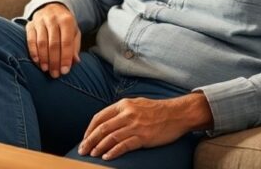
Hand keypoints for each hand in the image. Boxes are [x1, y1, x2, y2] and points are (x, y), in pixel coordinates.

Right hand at [26, 2, 80, 77]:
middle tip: (55, 74)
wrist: (51, 7)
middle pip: (53, 43)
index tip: (65, 71)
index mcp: (66, 20)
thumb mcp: (74, 32)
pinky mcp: (30, 24)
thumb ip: (74, 46)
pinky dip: (33, 51)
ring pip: (41, 42)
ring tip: (46, 70)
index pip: (66, 42)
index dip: (65, 57)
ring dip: (44, 58)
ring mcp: (40, 20)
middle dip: (54, 61)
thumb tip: (75, 61)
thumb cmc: (65, 25)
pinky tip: (37, 61)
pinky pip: (30, 39)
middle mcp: (52, 19)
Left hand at [78, 93, 212, 160]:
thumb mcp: (136, 104)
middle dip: (89, 140)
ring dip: (98, 147)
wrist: (178, 113)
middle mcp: (127, 114)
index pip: (99, 117)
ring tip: (91, 154)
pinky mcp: (143, 137)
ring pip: (110, 137)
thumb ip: (121, 111)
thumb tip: (107, 121)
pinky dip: (113, 152)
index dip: (90, 129)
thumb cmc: (157, 110)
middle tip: (82, 149)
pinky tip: (106, 157)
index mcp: (123, 104)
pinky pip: (124, 145)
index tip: (85, 138)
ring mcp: (135, 125)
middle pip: (102, 128)